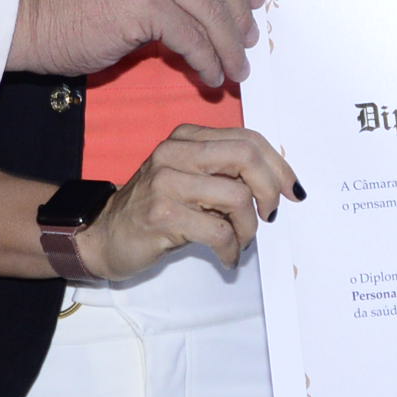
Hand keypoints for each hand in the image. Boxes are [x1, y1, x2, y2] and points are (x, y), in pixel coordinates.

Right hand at [7, 0, 260, 87]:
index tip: (253, 1)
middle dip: (241, 15)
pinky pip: (192, 37)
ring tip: (236, 70)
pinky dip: (207, 60)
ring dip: (230, 46)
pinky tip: (209, 75)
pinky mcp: (144, 4)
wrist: (32, 19)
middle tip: (248, 43)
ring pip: (211, 9)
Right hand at [78, 124, 302, 279]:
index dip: (278, 166)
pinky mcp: (163, 214)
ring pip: (236, 197)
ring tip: (240, 241)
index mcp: (187, 138)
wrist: (104, 235)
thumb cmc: (155, 210)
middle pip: (246, 157)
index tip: (292, 191)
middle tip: (271, 215)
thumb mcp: (189, 179)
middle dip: (270, 189)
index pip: (248, 139)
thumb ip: (225, 171)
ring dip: (249, 228)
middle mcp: (175, 152)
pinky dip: (232, 249)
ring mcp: (166, 182)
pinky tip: (227, 257)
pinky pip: (219, 231)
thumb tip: (278, 181)